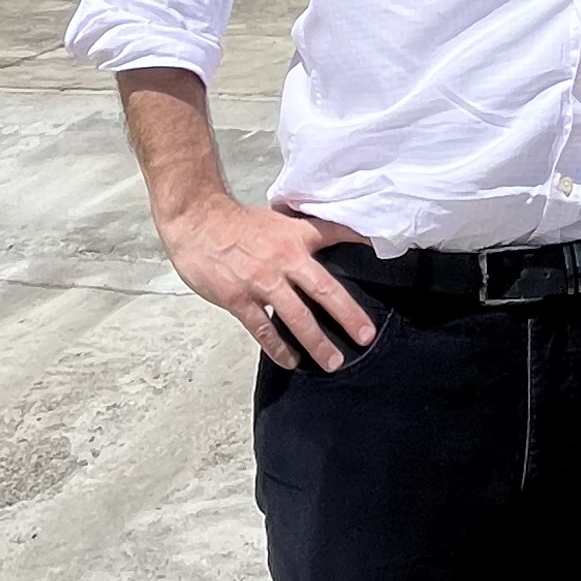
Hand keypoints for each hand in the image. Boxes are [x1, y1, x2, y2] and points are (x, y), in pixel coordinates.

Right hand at [157, 194, 377, 372]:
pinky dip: (277, 347)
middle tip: (365, 336)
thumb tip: (327, 243)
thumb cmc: (237, 223)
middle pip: (323, 290)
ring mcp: (261, 281)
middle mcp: (284, 259)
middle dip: (347, 315)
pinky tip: (290, 360)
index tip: (382, 257)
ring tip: (332, 361)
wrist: (198, 220)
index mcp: (296, 237)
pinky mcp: (238, 298)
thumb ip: (302, 233)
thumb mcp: (278, 219)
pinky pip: (263, 328)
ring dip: (316, 342)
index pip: (335, 235)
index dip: (360, 243)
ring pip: (296, 317)